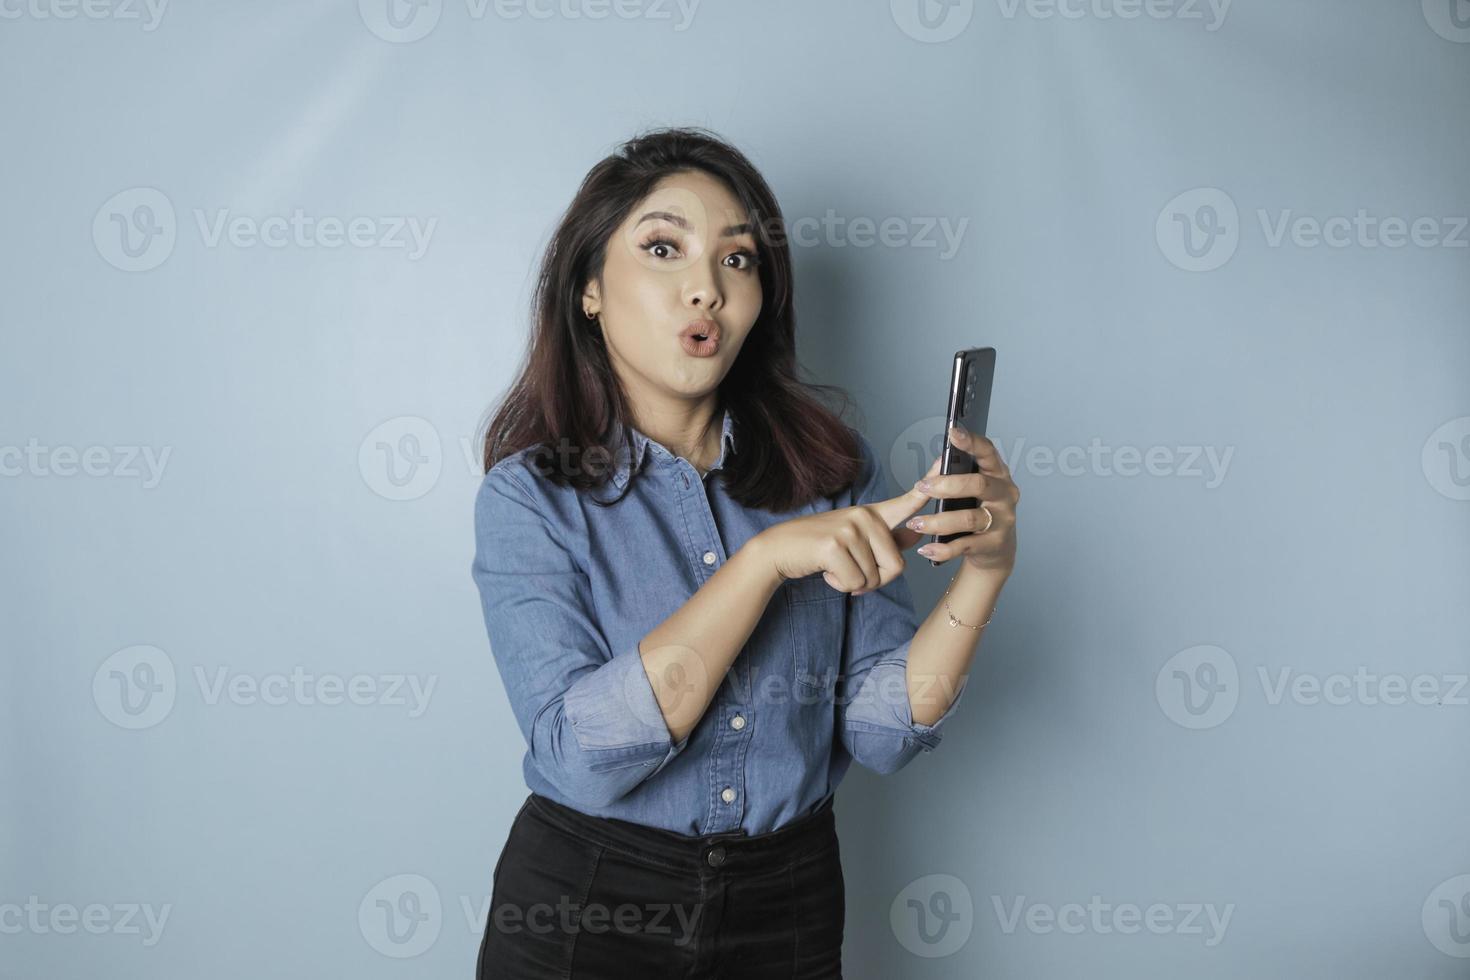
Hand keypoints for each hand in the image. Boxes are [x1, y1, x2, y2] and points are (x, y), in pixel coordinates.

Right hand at [754, 469, 933, 595]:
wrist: (778, 550)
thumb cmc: (818, 548)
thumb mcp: (854, 540)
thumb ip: (887, 539)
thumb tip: (916, 536)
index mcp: (871, 514)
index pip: (908, 500)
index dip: (929, 486)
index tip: (945, 461)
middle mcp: (864, 516)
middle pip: (897, 565)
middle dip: (876, 581)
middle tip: (853, 574)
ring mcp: (849, 528)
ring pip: (875, 578)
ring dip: (856, 584)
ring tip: (835, 568)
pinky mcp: (835, 545)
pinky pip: (856, 583)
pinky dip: (841, 585)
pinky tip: (826, 571)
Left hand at [908, 424, 1017, 578]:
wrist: (996, 551)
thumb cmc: (979, 511)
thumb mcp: (973, 492)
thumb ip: (959, 476)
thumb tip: (938, 462)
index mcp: (998, 474)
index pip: (988, 452)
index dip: (971, 441)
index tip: (952, 433)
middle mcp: (1005, 494)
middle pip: (977, 485)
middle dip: (946, 485)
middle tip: (922, 487)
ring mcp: (1002, 520)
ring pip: (968, 518)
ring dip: (938, 521)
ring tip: (915, 524)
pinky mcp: (995, 544)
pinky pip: (965, 545)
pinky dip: (943, 549)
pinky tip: (927, 548)